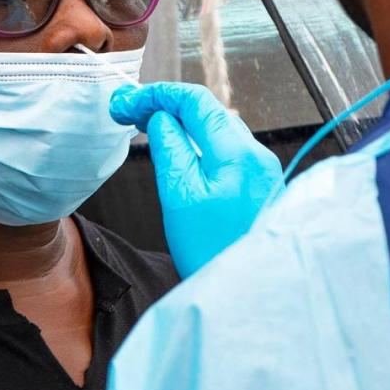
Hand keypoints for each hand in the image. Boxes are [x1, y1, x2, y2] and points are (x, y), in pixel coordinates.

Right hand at [110, 82, 283, 277]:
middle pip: (209, 112)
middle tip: (130, 109)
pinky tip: (178, 148)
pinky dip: (199, 142)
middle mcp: (257, 155)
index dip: (158, 94)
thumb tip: (162, 118)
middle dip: (168, 104)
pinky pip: (226, 151)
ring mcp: (262, 170)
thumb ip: (171, 150)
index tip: (128, 100)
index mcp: (239, 154)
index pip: (196, 101)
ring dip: (182, 122)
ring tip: (147, 124)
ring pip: (217, 130)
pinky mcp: (260, 185)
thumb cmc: (213, 254)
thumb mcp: (180, 198)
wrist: (247, 294)